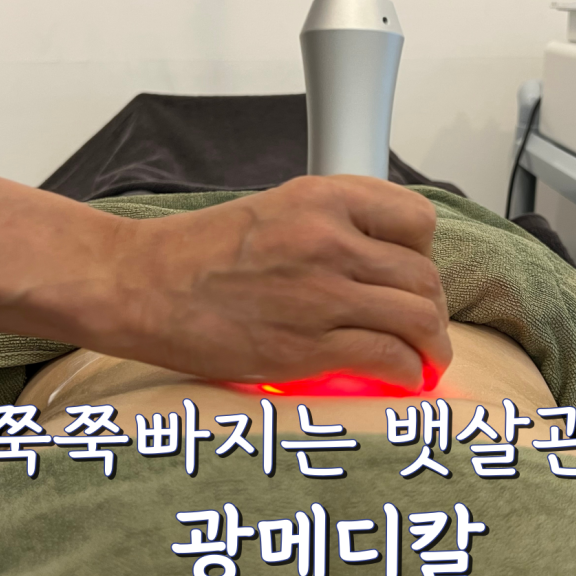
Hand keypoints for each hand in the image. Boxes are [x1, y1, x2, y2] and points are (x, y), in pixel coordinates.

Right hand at [0, 175, 450, 387]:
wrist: (142, 284)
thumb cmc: (200, 251)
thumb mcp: (276, 210)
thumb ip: (334, 225)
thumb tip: (382, 260)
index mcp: (323, 198)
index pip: (417, 221)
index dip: (424, 254)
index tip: (415, 275)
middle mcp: (330, 240)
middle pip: (423, 277)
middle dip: (433, 308)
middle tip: (426, 327)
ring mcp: (322, 293)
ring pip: (417, 318)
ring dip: (433, 344)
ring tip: (429, 358)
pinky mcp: (307, 346)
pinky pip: (389, 356)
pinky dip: (409, 371)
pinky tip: (405, 377)